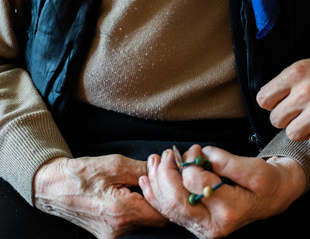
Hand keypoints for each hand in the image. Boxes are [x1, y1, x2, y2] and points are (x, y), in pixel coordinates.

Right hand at [33, 155, 166, 238]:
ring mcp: (113, 235)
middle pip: (156, 219)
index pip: (162, 212)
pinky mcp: (109, 236)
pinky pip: (133, 225)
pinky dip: (136, 212)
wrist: (54, 188)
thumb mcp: (116, 165)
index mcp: (121, 211)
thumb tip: (166, 169)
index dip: (167, 195)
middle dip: (159, 200)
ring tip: (137, 188)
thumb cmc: (82, 174)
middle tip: (153, 182)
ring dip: (147, 206)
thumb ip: (145, 170)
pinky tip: (129, 197)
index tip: (166, 182)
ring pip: (146, 223)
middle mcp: (118, 229)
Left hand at [139, 145, 305, 237]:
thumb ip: (225, 162)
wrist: (271, 196)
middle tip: (167, 154)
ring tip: (155, 161)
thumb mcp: (253, 168)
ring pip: (169, 207)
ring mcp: (202, 226)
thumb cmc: (265, 181)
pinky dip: (155, 194)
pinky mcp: (196, 222)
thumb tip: (200, 155)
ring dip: (157, 182)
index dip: (190, 164)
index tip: (194, 150)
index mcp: (229, 212)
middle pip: (176, 201)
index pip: (196, 186)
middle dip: (165, 174)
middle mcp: (212, 225)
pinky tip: (148, 180)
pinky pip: (169, 211)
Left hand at [257, 42, 309, 147]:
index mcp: (296, 73)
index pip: (263, 99)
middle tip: (303, 115)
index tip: (281, 106)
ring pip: (292, 134)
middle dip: (288, 120)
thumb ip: (293, 81)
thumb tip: (274, 99)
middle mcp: (304, 92)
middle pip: (275, 120)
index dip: (271, 105)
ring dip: (304, 131)